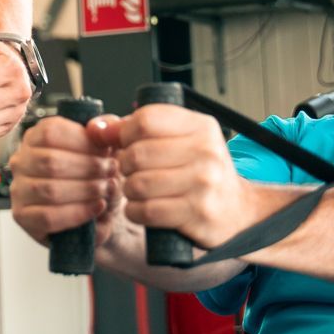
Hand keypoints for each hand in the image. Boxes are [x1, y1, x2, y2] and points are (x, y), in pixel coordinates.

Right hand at [9, 114, 123, 247]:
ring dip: (85, 190)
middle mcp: (21, 161)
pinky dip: (78, 212)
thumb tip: (97, 127)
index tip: (106, 150)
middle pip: (50, 161)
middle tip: (110, 172)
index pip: (50, 132)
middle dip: (87, 167)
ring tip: (105, 189)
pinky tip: (97, 207)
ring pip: (49, 190)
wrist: (98, 214)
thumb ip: (105, 130)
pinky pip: (48, 216)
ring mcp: (18, 190)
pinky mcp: (23, 217)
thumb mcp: (104, 148)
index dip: (82, 141)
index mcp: (36, 137)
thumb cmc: (96, 175)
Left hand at [109, 104, 258, 247]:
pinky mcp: (197, 213)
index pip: (145, 120)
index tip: (126, 144)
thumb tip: (96, 128)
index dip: (125, 134)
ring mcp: (204, 183)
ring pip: (138, 184)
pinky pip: (146, 211)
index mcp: (200, 126)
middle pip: (137, 153)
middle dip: (124, 166)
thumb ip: (135, 129)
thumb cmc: (200, 172)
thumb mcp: (179, 141)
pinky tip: (142, 209)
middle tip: (132, 172)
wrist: (238, 211)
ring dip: (129, 191)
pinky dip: (135, 212)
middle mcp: (206, 151)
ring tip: (138, 191)